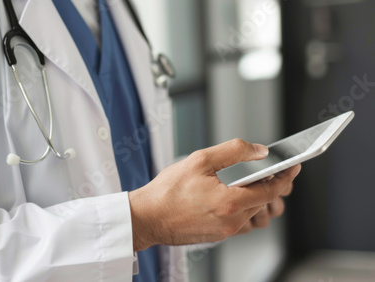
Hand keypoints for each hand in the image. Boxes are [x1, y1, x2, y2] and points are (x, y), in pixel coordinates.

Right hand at [129, 139, 300, 250]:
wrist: (147, 217)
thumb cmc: (167, 191)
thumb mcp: (200, 160)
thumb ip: (233, 151)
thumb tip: (258, 151)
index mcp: (230, 202)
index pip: (271, 190)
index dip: (285, 176)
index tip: (293, 166)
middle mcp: (232, 221)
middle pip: (264, 202)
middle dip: (269, 185)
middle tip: (267, 170)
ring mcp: (225, 231)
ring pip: (253, 213)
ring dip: (255, 197)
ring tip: (244, 183)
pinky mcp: (218, 236)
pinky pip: (240, 221)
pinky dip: (241, 207)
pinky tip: (227, 196)